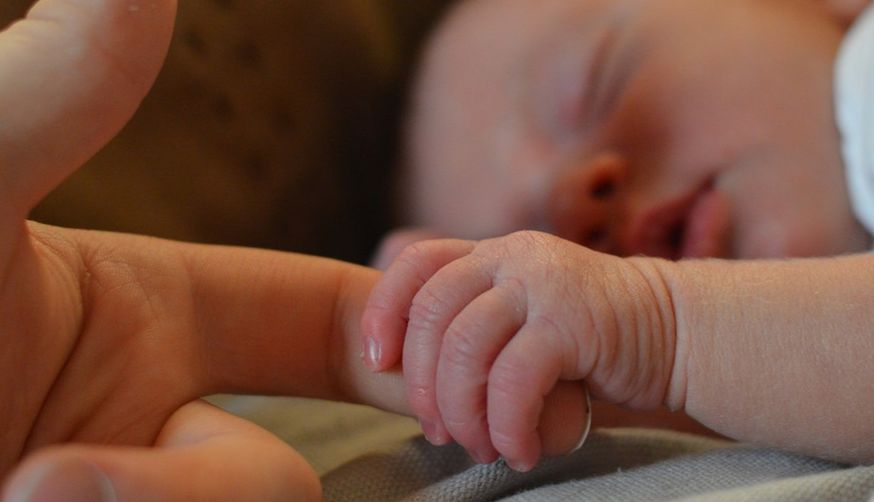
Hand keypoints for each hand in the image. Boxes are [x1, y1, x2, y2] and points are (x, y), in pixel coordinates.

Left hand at [0, 1, 380, 499]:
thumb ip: (56, 93)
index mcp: (153, 324)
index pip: (317, 319)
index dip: (396, 344)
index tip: (439, 380)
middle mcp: (150, 426)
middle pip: (276, 475)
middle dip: (203, 491)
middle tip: (44, 482)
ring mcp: (131, 496)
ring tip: (11, 492)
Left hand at [363, 231, 679, 470]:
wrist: (677, 333)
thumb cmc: (594, 339)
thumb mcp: (528, 313)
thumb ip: (482, 320)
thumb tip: (417, 372)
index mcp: (496, 253)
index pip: (417, 262)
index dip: (384, 309)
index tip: (376, 361)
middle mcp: (514, 257)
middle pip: (432, 314)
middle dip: (423, 384)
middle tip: (439, 431)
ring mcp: (543, 284)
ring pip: (465, 349)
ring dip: (462, 412)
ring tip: (479, 447)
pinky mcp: (572, 322)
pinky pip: (513, 380)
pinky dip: (506, 425)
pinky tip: (519, 449)